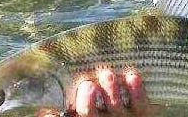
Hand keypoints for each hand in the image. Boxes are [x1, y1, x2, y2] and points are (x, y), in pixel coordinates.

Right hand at [39, 67, 159, 116]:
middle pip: (92, 115)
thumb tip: (43, 110)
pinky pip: (140, 103)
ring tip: (107, 75)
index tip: (53, 105)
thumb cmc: (105, 112)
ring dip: (111, 90)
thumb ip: (65, 113)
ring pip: (116, 107)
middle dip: (88, 102)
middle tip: (87, 85)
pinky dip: (136, 90)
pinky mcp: (143, 114)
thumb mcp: (85, 115)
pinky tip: (132, 76)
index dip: (62, 113)